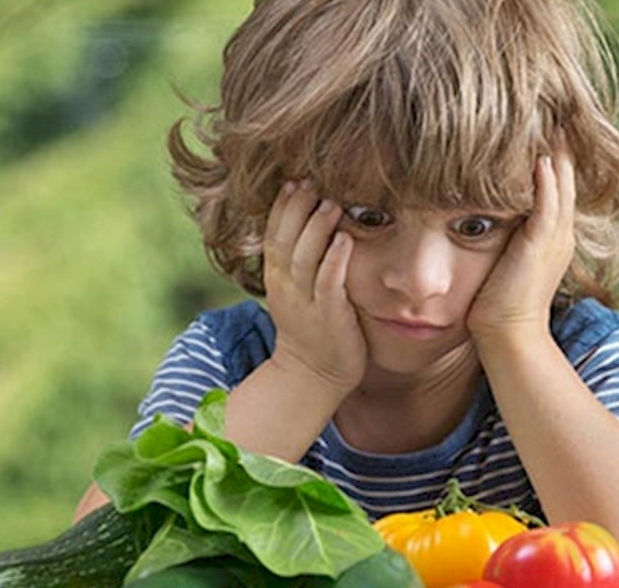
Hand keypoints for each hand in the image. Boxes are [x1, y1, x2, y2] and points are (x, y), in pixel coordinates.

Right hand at [263, 179, 366, 392]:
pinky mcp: (329, 316)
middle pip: (285, 239)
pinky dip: (335, 260)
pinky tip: (345, 239)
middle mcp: (286, 286)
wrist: (312, 376)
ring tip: (330, 202)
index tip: (293, 179)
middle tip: (310, 179)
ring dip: (317, 228)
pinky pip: (328, 283)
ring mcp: (306, 302)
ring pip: (304, 257)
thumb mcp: (296, 291)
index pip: (273, 234)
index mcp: (277, 277)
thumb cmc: (312, 329)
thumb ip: (302, 260)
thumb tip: (316, 224)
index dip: (282, 206)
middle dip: (296, 208)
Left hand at [466, 131, 576, 347]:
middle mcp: (560, 232)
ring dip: (556, 149)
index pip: (556, 182)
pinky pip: (549, 202)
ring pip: (561, 182)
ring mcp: (555, 237)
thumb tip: (476, 213)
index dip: (552, 152)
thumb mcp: (502, 259)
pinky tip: (542, 153)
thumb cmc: (495, 303)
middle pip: (565, 174)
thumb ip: (500, 233)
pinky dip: (547, 177)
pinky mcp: (542, 244)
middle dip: (559, 141)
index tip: (540, 122)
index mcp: (552, 234)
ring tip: (549, 116)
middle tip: (552, 105)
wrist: (507, 335)